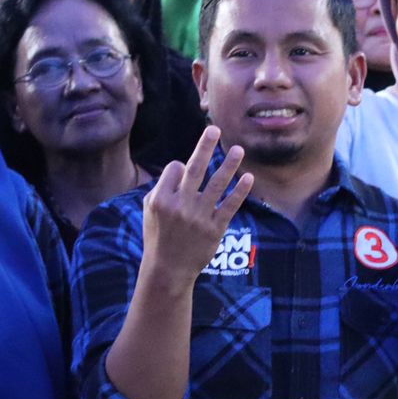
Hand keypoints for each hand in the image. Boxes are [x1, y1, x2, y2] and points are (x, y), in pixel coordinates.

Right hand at [141, 126, 255, 292]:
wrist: (168, 269)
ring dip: (229, 165)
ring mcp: (199, 217)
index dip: (180, 168)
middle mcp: (180, 205)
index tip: (182, 174)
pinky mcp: (215, 228)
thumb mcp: (149, 211)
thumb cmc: (158, 236)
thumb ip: (161, 188)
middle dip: (205, 146)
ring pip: (217, 184)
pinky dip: (240, 191)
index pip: (176, 169)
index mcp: (161, 199)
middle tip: (216, 129)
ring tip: (238, 150)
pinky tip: (248, 178)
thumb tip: (180, 167)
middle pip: (195, 169)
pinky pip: (230, 205)